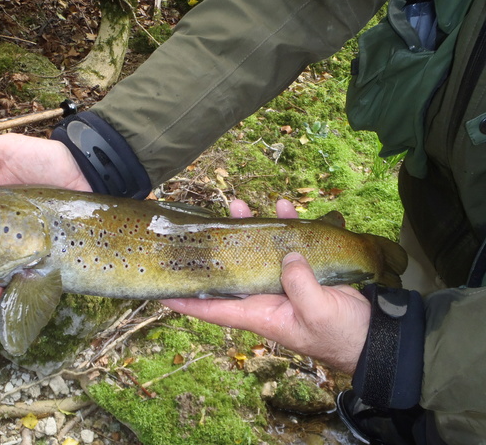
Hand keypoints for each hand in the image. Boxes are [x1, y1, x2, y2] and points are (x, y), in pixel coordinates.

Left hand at [161, 199, 370, 373]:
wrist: (375, 333)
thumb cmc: (341, 334)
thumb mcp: (317, 314)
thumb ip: (299, 286)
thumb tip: (286, 255)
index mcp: (259, 314)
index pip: (213, 308)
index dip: (187, 300)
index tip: (162, 290)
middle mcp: (264, 295)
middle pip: (231, 269)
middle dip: (215, 249)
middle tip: (200, 226)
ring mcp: (282, 280)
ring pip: (257, 250)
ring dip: (248, 228)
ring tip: (236, 203)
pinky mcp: (303, 268)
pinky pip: (290, 242)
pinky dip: (286, 224)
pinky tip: (283, 205)